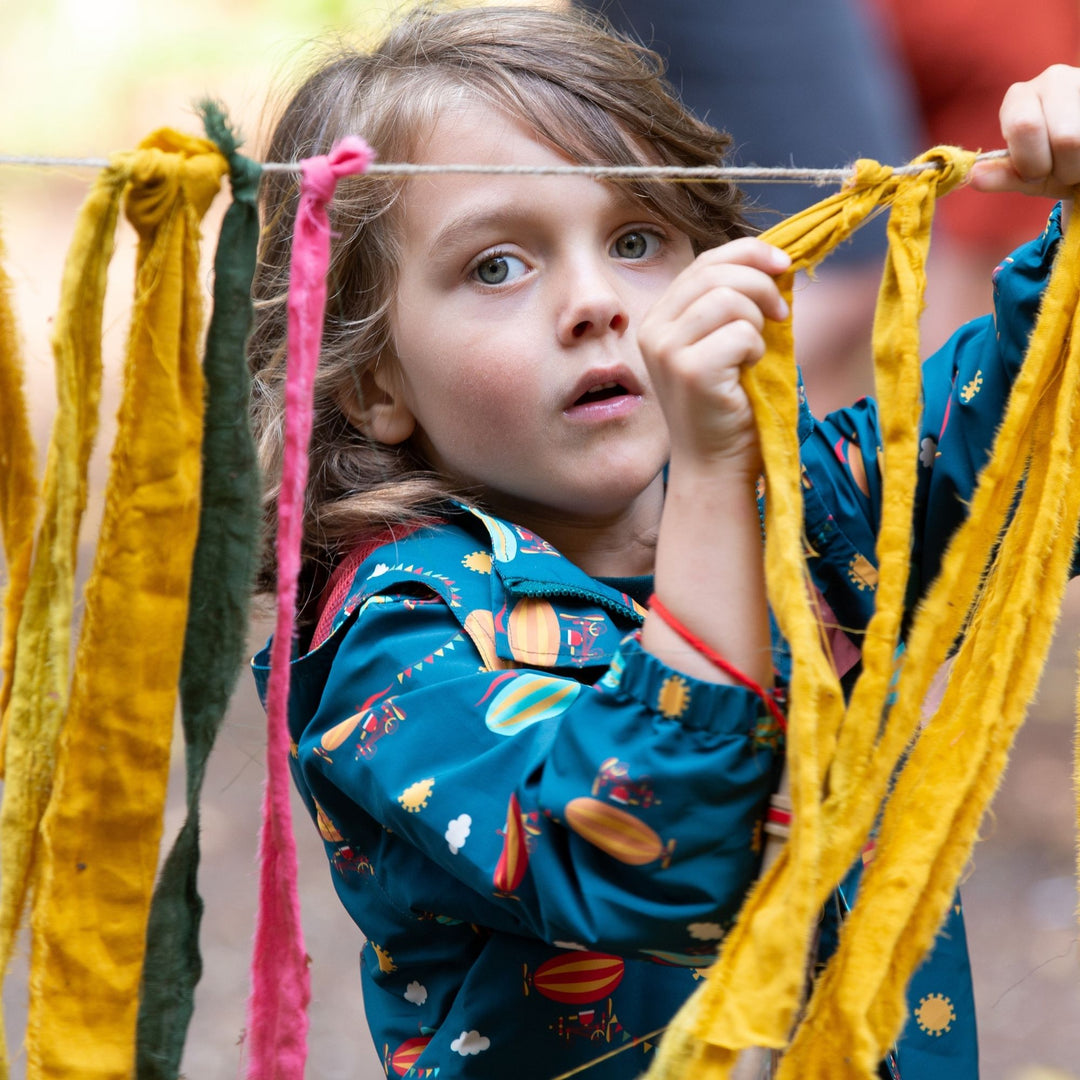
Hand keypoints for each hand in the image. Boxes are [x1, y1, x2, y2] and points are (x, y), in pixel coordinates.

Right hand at [637, 237, 790, 473]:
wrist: (715, 463)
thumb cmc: (728, 405)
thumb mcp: (725, 342)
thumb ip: (734, 303)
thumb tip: (773, 260)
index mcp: (660, 319)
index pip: (703, 262)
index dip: (747, 253)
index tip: (782, 264)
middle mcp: (653, 331)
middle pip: (715, 272)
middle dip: (760, 283)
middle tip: (781, 314)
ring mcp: (667, 351)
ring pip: (728, 298)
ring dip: (757, 322)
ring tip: (756, 352)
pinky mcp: (690, 371)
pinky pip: (739, 333)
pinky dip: (756, 349)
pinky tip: (748, 370)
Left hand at [969, 64, 1079, 201]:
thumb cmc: (1055, 163)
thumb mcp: (1029, 176)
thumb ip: (1002, 176)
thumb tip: (972, 175)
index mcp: (1019, 97)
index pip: (1024, 127)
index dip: (1032, 162)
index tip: (1037, 174)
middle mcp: (1052, 79)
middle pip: (1064, 137)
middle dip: (1064, 167)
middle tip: (1065, 171)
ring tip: (1079, 161)